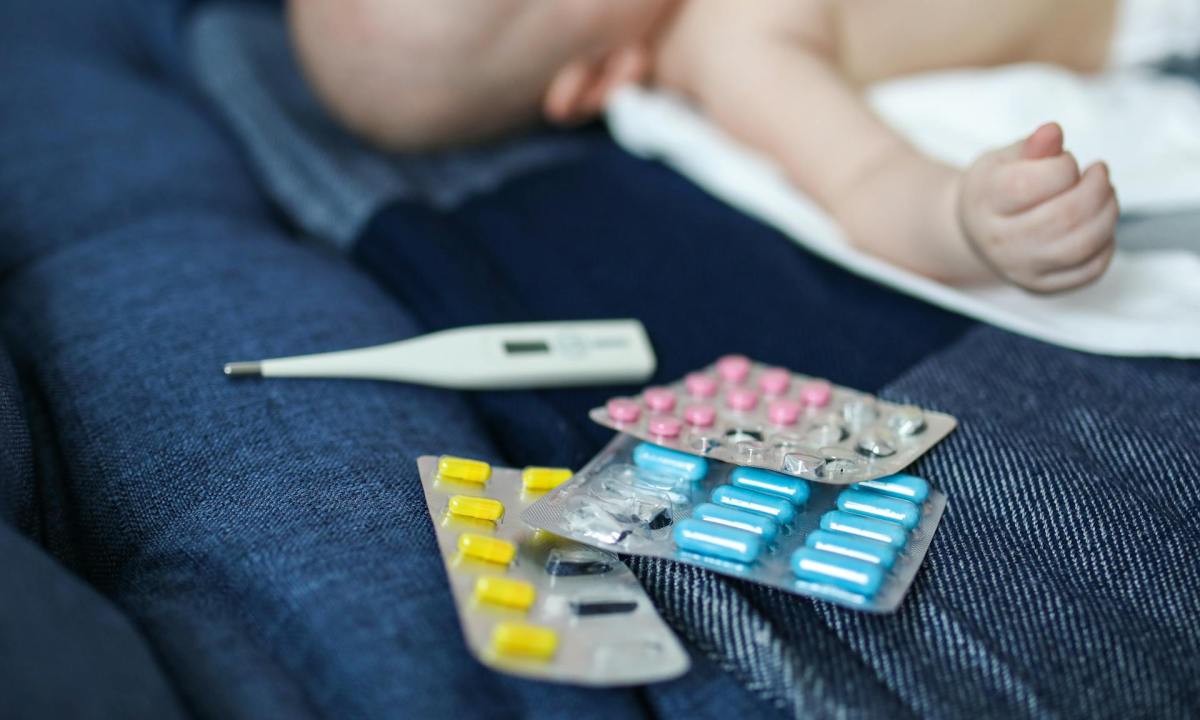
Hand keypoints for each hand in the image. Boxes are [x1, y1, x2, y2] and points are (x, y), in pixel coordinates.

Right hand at [958, 123, 1117, 292]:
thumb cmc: (996, 190)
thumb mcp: (1004, 160)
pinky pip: (1090, 270)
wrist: (975, 232)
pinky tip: (1097, 227)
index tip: (1066, 161)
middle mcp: (999, 241)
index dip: (1064, 165)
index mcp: (986, 202)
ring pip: (1083, 245)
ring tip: (1105, 196)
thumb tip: (1052, 132)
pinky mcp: (1042, 286)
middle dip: (1097, 188)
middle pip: (1066, 216)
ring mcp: (1021, 269)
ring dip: (1108, 213)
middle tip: (1099, 173)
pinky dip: (1106, 244)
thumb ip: (1031, 147)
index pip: (1033, 185)